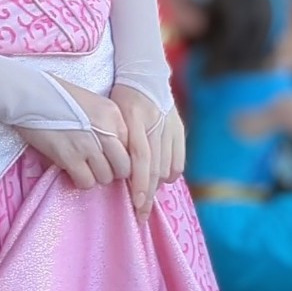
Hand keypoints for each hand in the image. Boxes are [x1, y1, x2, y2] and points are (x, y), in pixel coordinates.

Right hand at [16, 79, 130, 189]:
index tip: (111, 161)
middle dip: (112, 171)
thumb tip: (114, 152)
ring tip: (82, 165)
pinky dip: (80, 180)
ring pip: (106, 177)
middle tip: (97, 166)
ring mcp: (89, 145)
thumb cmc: (58, 96)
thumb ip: (107, 124)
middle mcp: (106, 129)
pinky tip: (72, 169)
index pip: (132, 148)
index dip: (122, 158)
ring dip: (95, 176)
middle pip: (123, 167)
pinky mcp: (70, 157)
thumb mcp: (92, 103)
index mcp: (113, 113)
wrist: (29, 94)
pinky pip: (86, 182)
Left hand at [110, 85, 184, 221]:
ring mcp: (170, 127)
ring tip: (146, 197)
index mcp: (135, 117)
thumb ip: (114, 140)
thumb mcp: (111, 114)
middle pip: (155, 167)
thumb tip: (114, 172)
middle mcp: (156, 123)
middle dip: (147, 194)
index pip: (140, 157)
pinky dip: (169, 174)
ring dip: (156, 185)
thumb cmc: (119, 99)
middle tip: (141, 215)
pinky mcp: (180, 129)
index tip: (136, 203)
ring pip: (167, 167)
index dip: (139, 182)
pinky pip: (178, 161)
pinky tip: (160, 179)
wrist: (144, 75)